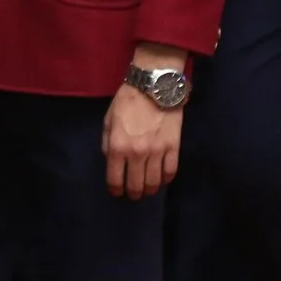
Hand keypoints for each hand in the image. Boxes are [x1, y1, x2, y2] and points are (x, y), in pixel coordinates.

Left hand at [103, 81, 181, 199]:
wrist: (153, 86)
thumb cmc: (127, 102)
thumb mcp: (108, 121)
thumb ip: (107, 143)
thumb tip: (111, 161)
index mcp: (117, 147)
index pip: (115, 180)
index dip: (115, 190)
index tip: (117, 192)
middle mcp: (136, 154)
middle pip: (136, 186)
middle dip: (133, 193)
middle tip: (133, 193)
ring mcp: (156, 152)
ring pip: (154, 183)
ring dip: (150, 189)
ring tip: (147, 188)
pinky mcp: (173, 147)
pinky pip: (170, 172)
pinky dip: (166, 179)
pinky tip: (161, 177)